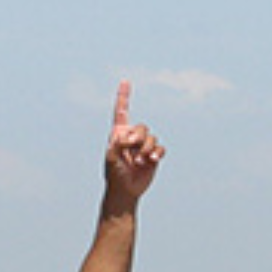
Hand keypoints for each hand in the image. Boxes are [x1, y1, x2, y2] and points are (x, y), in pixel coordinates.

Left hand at [103, 83, 164, 209]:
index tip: (125, 81)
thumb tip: (129, 137)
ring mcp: (143, 146)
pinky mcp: (153, 156)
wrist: (125, 190)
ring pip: (152, 138)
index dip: (123, 96)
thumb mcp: (111, 157)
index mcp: (119, 134)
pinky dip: (157, 153)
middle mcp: (132, 138)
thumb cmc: (114, 174)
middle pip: (142, 127)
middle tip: (132, 148)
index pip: (121, 112)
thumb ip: (118, 143)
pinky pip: (160, 148)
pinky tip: (151, 161)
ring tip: (140, 162)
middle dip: (139, 137)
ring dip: (146, 150)